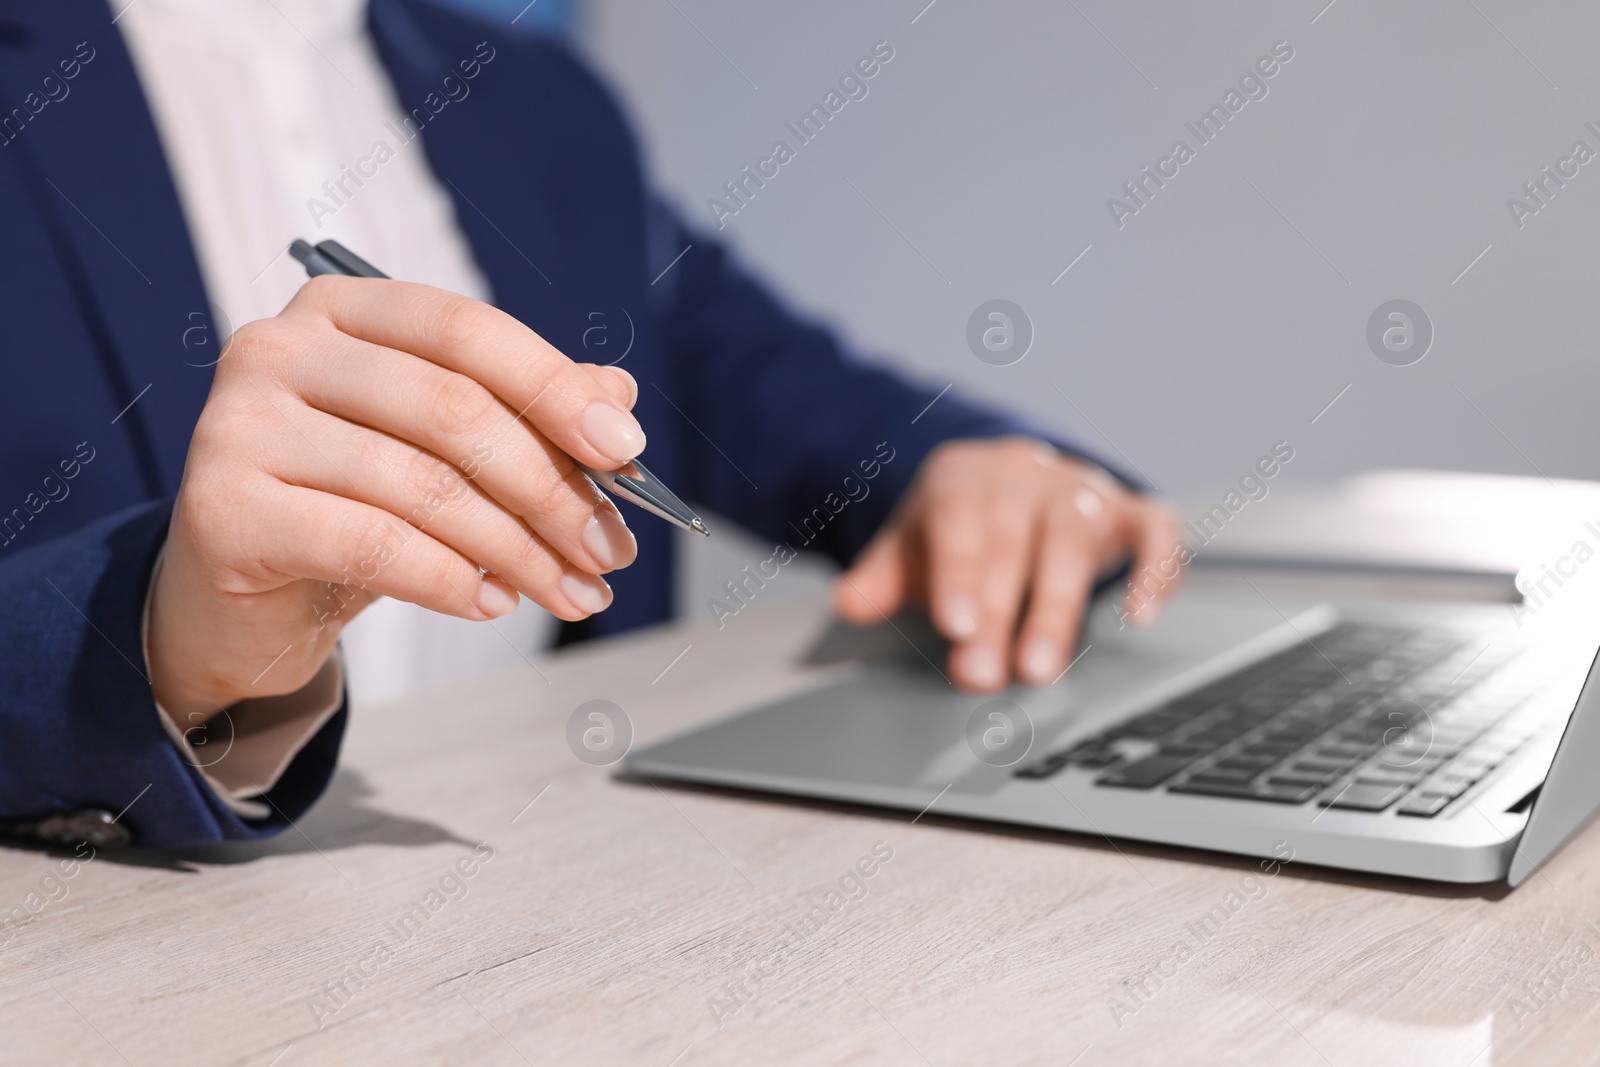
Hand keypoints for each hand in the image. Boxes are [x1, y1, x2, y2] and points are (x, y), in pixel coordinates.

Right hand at [148, 277, 643, 721]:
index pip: (468, 332)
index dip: (556, 389)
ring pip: (422, 485)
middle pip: (454, 411)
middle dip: (551, 490)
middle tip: (608, 551)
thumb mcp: (442, 456)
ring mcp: (239, 424)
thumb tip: (616, 396)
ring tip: (567, 591)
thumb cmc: (348, 509)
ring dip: (518, 550)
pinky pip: (372, 544)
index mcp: (342, 310)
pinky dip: (452, 579)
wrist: (238, 601)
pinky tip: (492, 600)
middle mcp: (279, 349)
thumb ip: (523, 414)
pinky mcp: (223, 509)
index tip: (626, 451)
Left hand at [833, 437, 1182, 691]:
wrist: (1007, 484)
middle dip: (998, 614)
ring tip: (1040, 668)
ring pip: (1076, 537)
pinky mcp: (1130, 511)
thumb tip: (849, 602)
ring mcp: (1082, 489)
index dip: (959, 571)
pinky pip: (1155, 531)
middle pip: (1014, 540)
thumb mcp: (909, 549)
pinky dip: (1155, 569)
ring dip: (1058, 606)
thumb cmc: (956, 529)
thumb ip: (881, 577)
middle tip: (981, 675)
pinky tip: (1140, 615)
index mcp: (965, 474)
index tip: (955, 627)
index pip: (960, 517)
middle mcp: (1027, 474)